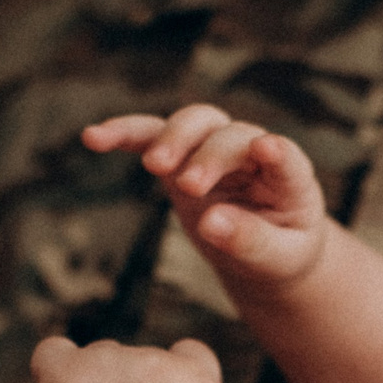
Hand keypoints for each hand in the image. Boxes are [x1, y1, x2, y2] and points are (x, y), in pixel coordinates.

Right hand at [84, 105, 328, 288]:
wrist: (265, 252)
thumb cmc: (279, 253)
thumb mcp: (276, 259)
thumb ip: (250, 241)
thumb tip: (211, 223)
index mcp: (289, 179)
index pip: (286, 158)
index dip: (277, 151)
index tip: (266, 148)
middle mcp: (252, 152)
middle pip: (228, 136)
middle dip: (208, 157)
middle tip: (191, 186)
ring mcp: (214, 149)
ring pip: (192, 123)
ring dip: (171, 138)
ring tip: (153, 166)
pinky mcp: (181, 159)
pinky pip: (151, 137)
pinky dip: (125, 134)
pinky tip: (93, 137)